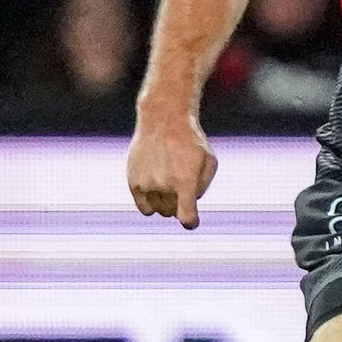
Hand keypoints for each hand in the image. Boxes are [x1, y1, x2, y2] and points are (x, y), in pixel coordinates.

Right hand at [128, 108, 218, 228]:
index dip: (190, 222)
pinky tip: (155, 190)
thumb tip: (189, 204)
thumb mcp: (209, 160)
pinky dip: (150, 204)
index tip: (191, 221)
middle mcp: (163, 185)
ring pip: (158, 211)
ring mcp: (146, 184)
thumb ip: (202, 187)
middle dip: (179, 205)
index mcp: (185, 182)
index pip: (186, 217)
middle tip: (180, 187)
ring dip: (165, 204)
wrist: (163, 119)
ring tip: (168, 185)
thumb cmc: (190, 141)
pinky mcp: (133, 181)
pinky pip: (143, 208)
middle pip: (173, 212)